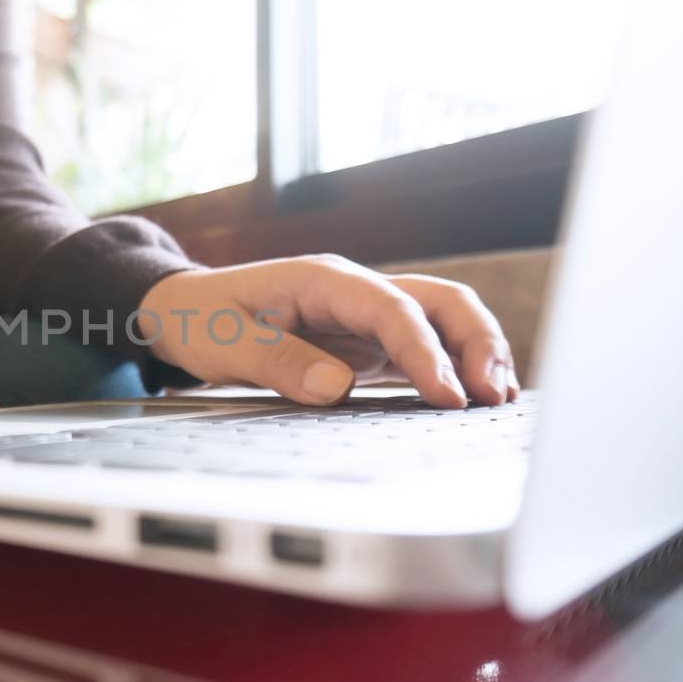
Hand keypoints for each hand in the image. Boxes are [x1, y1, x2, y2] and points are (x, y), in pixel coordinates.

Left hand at [138, 256, 519, 408]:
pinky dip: (456, 369)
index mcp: (325, 280)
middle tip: (490, 396)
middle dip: (476, 343)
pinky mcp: (369, 345)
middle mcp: (357, 292)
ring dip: (477, 354)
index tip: (446, 394)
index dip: (425, 351)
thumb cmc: (200, 318)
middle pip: (440, 301)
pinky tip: (474, 400)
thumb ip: (276, 362)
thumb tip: (337, 388)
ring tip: (499, 400)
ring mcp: (367, 318)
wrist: (183, 310)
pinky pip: (426, 349)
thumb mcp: (223, 343)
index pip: (393, 309)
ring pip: (443, 321)